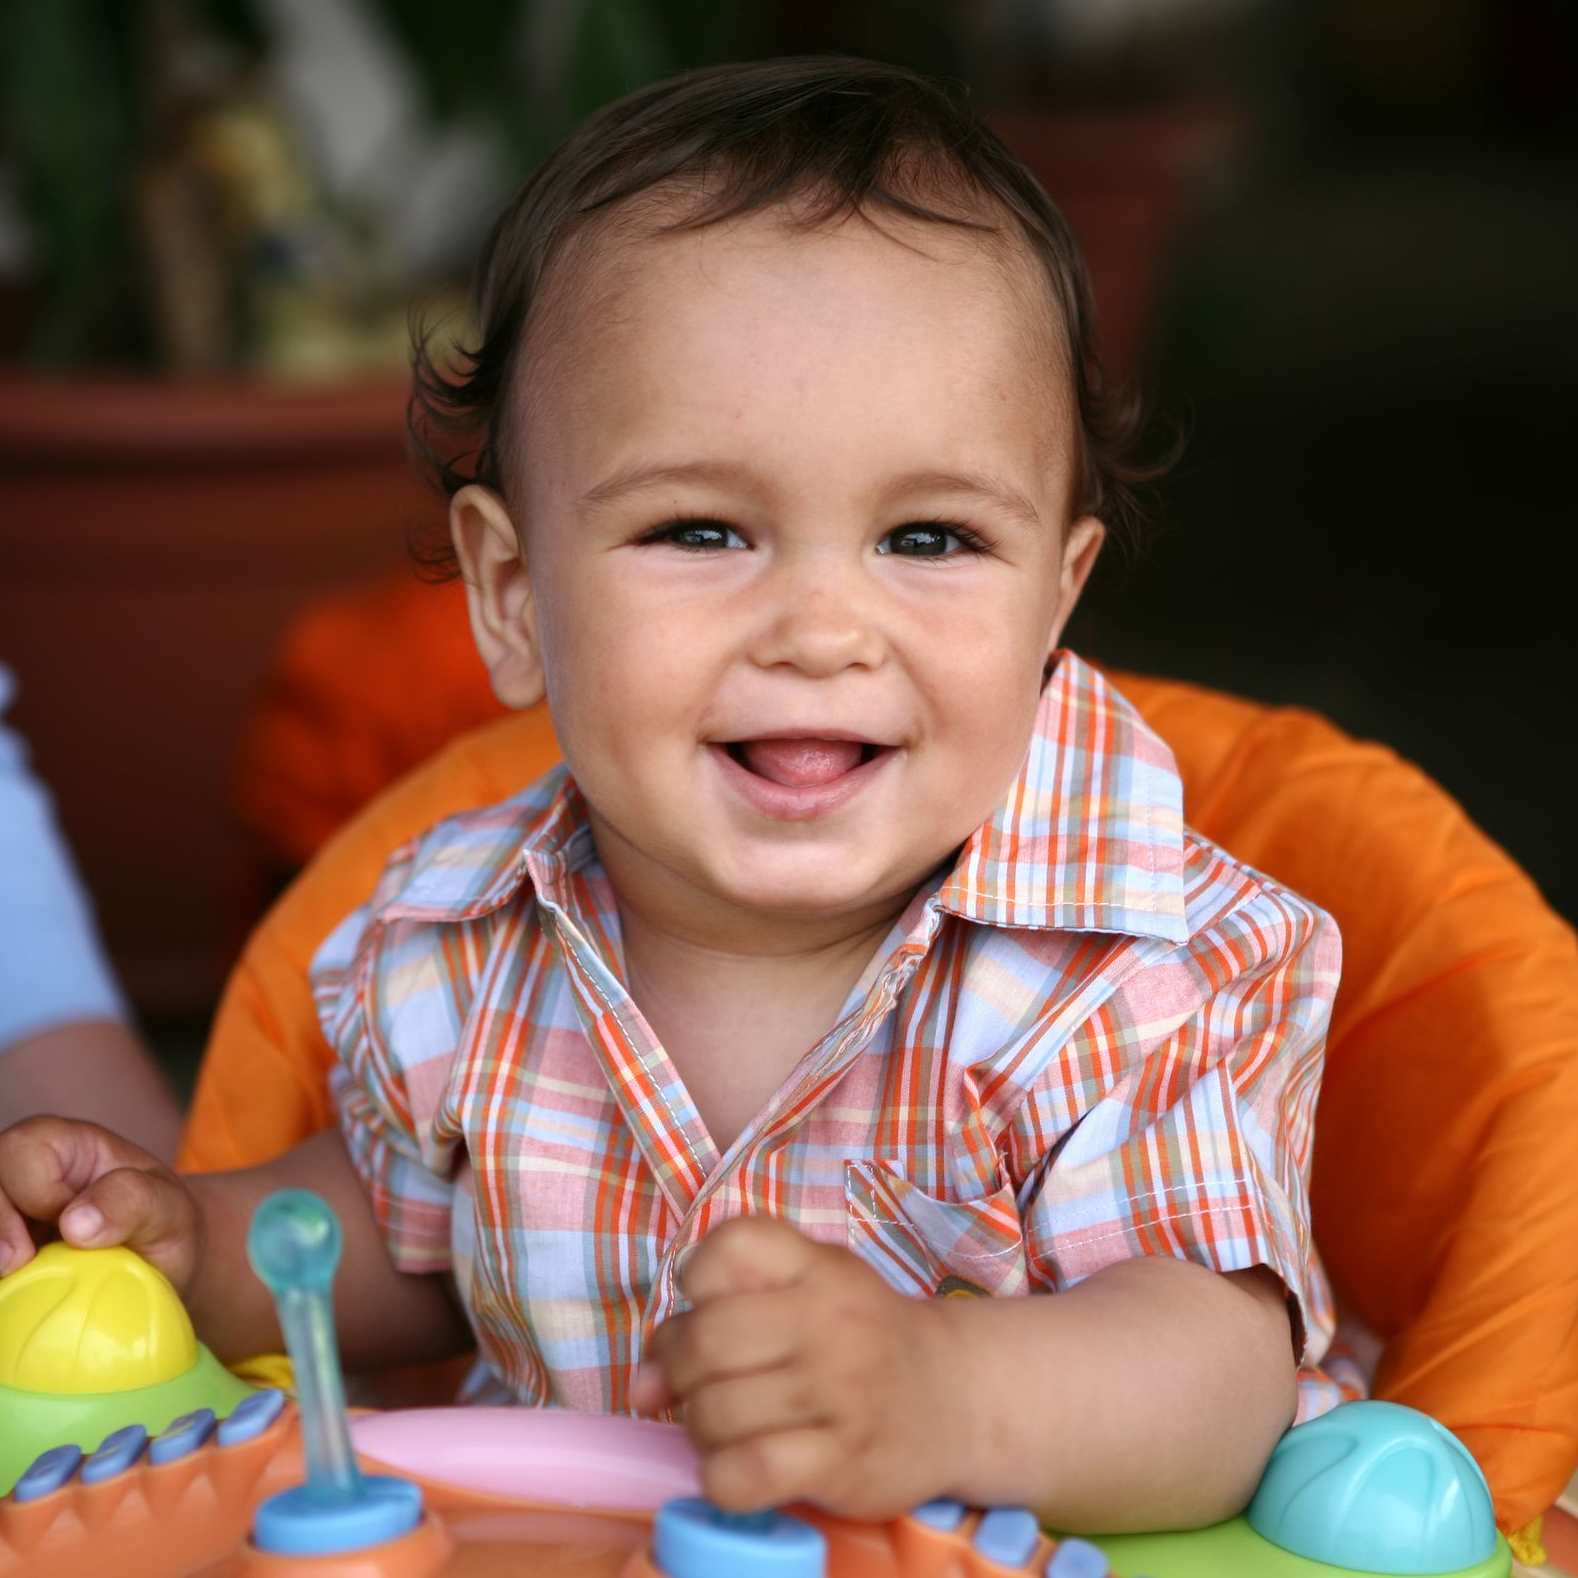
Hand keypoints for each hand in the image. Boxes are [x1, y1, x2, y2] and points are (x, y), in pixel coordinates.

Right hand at [0, 1116, 201, 1290]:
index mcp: (66, 1144)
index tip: (69, 1228)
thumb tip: (75, 1225)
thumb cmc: (163, 1224)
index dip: (37, 1190)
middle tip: (19, 1263)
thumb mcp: (168, 1209)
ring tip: (14, 1277)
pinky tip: (14, 1289)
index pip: (23, 1149)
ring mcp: (7, 1210)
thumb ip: (131, 1202)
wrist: (159, 1263)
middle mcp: (25, 1171)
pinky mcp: (4, 1247)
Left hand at [631, 1216, 966, 1518]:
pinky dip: (723, 1477)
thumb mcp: (808, 1291)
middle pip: (708, 1338)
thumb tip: (642, 1385)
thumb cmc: (859, 1339)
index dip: (697, 1278)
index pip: (732, 1245)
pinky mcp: (843, 1462)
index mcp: (819, 1268)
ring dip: (701, 1428)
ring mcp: (841, 1393)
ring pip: (717, 1412)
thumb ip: (724, 1309)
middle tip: (701, 1383)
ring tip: (726, 1426)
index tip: (708, 1305)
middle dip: (682, 1368)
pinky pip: (748, 1473)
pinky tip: (739, 1468)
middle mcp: (832, 1321)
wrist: (952, 1397)